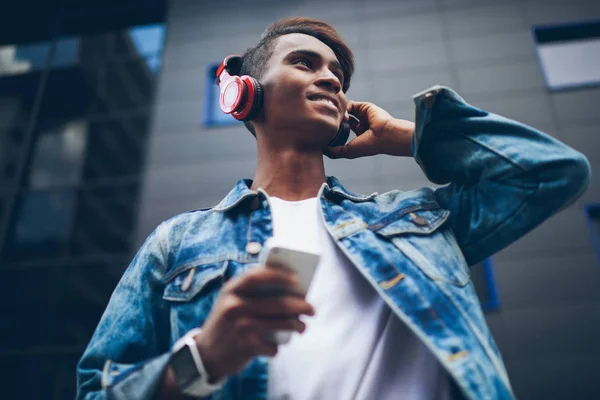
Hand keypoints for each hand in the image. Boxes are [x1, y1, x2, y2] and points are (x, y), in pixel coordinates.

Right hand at [193, 266, 314, 379]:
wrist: (205, 354)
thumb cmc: (227, 323)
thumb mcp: (231, 303)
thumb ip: (253, 294)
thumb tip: (292, 292)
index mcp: (231, 290)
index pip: (257, 276)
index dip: (278, 275)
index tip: (297, 279)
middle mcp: (234, 306)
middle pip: (278, 303)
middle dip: (300, 306)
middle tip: (312, 309)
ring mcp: (240, 326)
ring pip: (281, 324)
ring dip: (297, 326)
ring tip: (302, 327)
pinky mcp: (246, 346)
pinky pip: (273, 346)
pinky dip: (276, 347)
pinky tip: (273, 346)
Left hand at [324, 101, 414, 158]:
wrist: (385, 135)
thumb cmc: (369, 146)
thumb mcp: (348, 151)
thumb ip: (334, 151)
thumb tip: (321, 149)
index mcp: (359, 135)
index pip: (343, 130)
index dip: (333, 131)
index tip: (323, 133)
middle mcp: (361, 124)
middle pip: (343, 119)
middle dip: (333, 120)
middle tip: (325, 125)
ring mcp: (362, 115)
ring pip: (344, 111)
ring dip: (339, 115)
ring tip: (336, 122)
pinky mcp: (364, 106)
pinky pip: (349, 104)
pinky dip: (344, 109)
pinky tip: (344, 117)